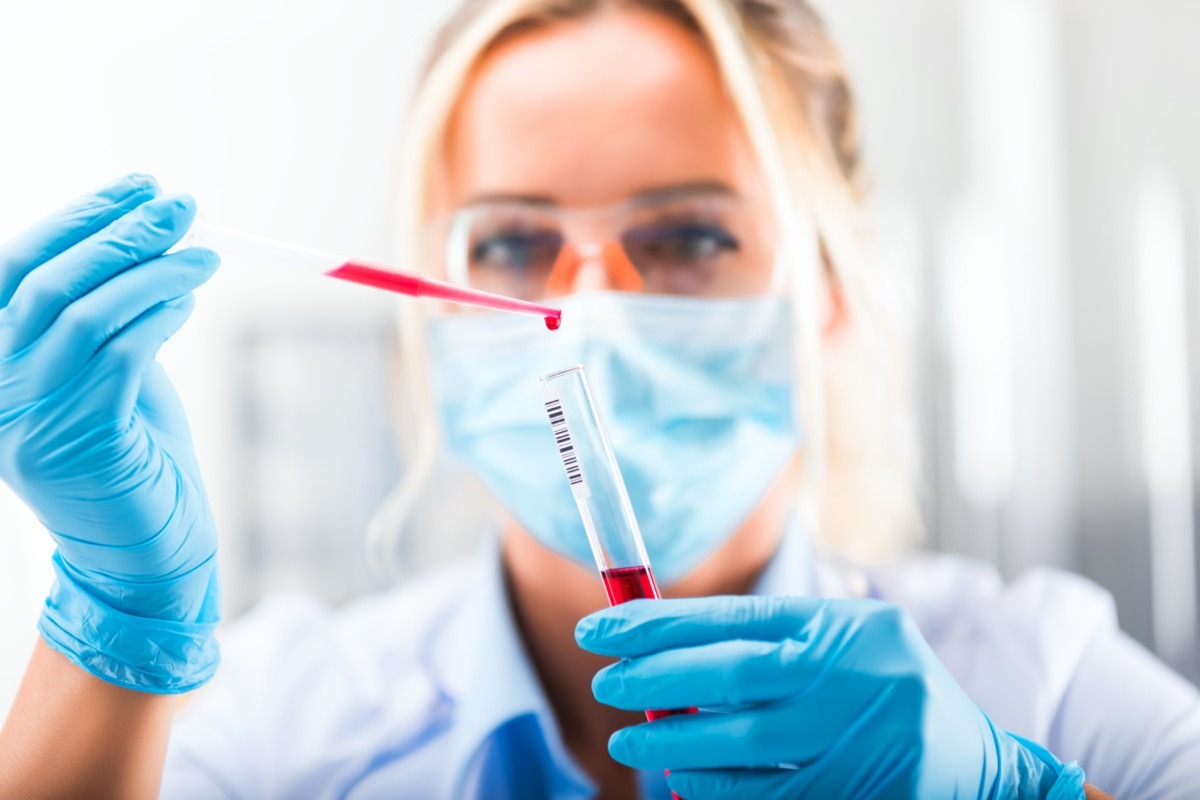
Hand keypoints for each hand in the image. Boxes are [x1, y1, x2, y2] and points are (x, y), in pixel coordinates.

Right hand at [0, 173, 220, 692]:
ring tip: (203, 254)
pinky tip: (188, 299)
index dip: (79, 218)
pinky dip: (159, 315)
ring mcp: (28, 418)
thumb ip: (110, 316)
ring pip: (84, 313)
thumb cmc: (134, 456)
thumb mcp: (110, 373)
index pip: (16, 266)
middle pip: (46, 281)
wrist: (144, 552)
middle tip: (181, 205)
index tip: (140, 186)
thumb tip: (147, 240)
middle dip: (120, 232)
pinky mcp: (77, 440)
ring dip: (153, 271)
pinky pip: (119, 353)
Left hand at [576, 595, 1086, 798]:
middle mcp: (852, 676)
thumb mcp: (846, 641)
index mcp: (844, 626)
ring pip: (740, 742)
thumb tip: (664, 650)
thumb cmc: (891, 690)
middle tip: (606, 680)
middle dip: (654, 677)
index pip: (734, 618)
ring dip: (672, 742)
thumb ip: (770, 641)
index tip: (601, 626)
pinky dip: (714, 787)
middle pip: (730, 675)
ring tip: (628, 740)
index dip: (658, 623)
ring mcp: (857, 740)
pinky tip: (681, 778)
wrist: (979, 771)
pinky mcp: (855, 793)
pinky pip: (764, 793)